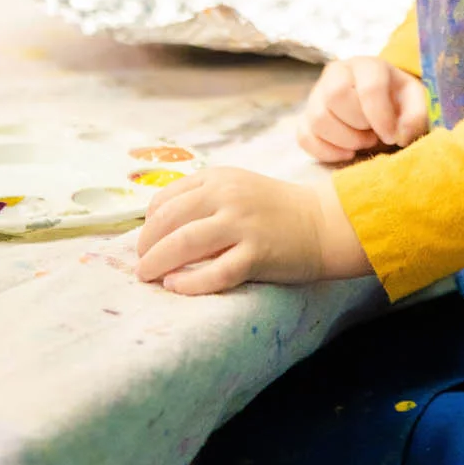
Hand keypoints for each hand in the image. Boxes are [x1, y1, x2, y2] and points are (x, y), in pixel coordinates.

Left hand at [135, 167, 370, 294]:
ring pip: (184, 244)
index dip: (148, 223)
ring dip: (157, 263)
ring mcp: (243, 224)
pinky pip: (214, 272)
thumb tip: (157, 227)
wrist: (323, 222)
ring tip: (148, 277)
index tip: (145, 241)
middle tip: (140, 265)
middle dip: (146, 246)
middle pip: (168, 221)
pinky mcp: (257, 254)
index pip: (166, 198)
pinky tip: (175, 286)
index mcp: (219, 177)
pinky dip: (189, 282)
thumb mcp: (238, 189)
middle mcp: (228, 195)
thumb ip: (204, 198)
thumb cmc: (276, 209)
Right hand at [298, 58, 429, 163]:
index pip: (368, 87)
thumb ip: (416, 116)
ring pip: (317, 118)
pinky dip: (325, 151)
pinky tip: (346, 154)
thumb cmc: (400, 102)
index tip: (392, 136)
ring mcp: (317, 94)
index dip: (380, 117)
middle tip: (374, 135)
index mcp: (368, 65)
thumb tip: (400, 134)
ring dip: (344, 140)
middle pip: (336, 96)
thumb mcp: (417, 103)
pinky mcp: (306, 117)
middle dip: (358, 125)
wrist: (383, 105)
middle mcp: (337, 73)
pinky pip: (304, 136)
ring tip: (363, 142)